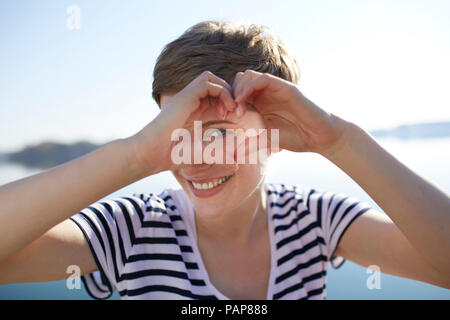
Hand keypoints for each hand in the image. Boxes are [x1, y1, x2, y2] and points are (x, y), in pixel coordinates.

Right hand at [130, 71, 236, 174]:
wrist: (152, 152)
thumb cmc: (172, 156)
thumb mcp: (202, 152)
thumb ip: (218, 153)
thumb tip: (236, 163)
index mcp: (191, 109)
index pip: (213, 93)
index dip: (227, 101)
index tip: (234, 118)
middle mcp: (188, 100)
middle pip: (213, 82)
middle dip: (230, 94)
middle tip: (237, 112)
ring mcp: (186, 97)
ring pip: (211, 79)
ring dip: (227, 91)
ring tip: (232, 109)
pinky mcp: (185, 97)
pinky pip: (208, 84)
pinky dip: (222, 93)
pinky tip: (226, 110)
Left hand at [232, 70, 350, 156]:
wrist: (319, 137)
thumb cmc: (296, 138)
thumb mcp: (267, 138)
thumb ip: (251, 139)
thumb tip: (234, 152)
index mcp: (261, 102)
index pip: (237, 91)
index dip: (227, 101)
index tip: (223, 117)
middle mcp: (266, 92)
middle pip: (239, 80)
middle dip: (229, 94)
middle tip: (227, 112)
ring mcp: (276, 88)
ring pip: (248, 76)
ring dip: (237, 90)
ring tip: (236, 108)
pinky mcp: (285, 87)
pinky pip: (262, 79)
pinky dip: (248, 88)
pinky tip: (243, 102)